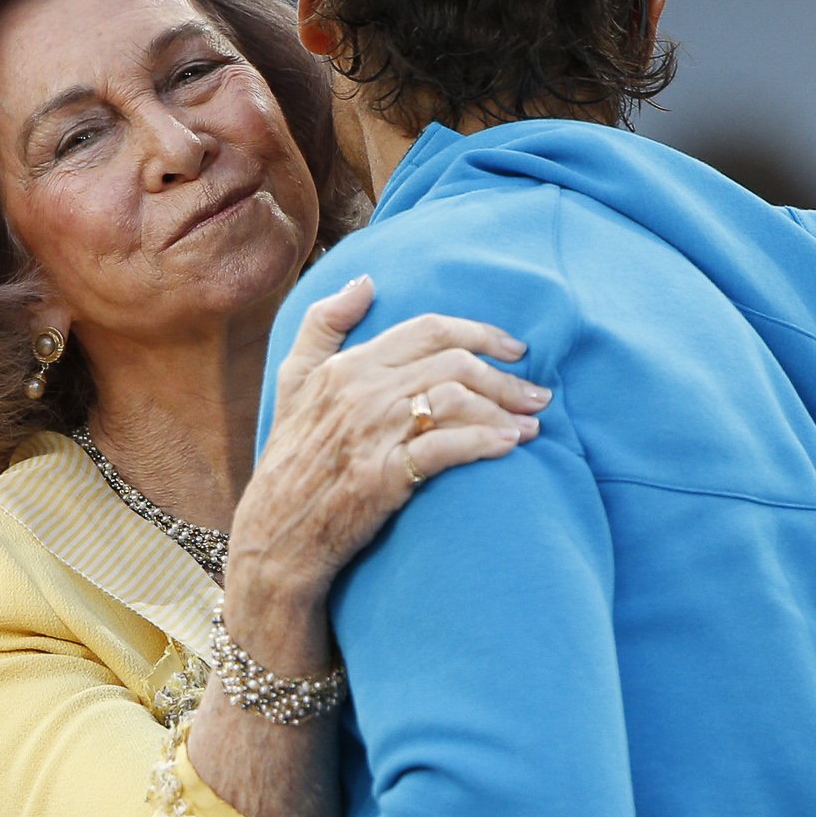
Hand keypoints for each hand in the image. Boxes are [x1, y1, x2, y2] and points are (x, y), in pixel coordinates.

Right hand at [231, 275, 549, 598]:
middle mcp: (362, 392)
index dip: (481, 333)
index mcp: (348, 365)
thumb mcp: (293, 382)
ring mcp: (372, 434)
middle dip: (505, 376)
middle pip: (453, 363)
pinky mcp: (383, 477)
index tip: (516, 348)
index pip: (429, 330)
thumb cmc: (291, 459)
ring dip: (504, 410)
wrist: (278, 534)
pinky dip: (485, 443)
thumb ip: (323, 324)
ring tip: (532, 425)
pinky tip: (510, 446)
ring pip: (455, 400)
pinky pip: (446, 448)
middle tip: (537, 394)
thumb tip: (364, 282)